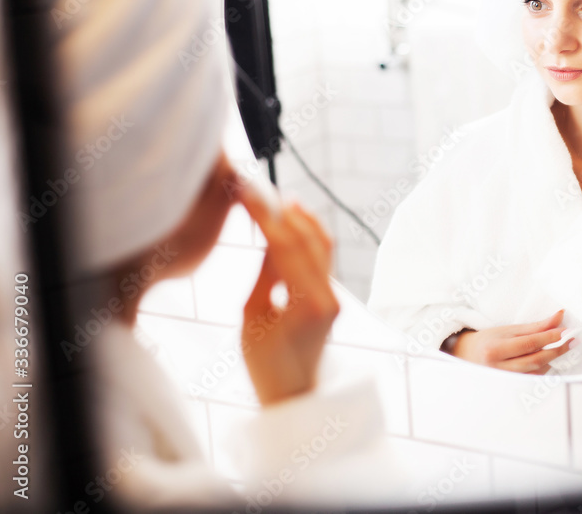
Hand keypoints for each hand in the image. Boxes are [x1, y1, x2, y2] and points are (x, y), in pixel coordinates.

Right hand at [238, 183, 338, 405]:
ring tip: (273, 197)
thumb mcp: (252, 319)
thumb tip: (269, 235)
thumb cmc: (265, 365)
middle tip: (256, 188)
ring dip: (298, 217)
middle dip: (281, 210)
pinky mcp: (331, 294)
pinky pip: (323, 254)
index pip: (287, 246)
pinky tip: (291, 217)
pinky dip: (307, 232)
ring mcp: (334, 295)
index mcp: (307, 305)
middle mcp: (328, 296)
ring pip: (321, 242)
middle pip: (308, 239)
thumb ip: (265, 275)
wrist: (294, 395)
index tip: (247, 192)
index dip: (266, 214)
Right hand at [445, 310, 573, 373]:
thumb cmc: (488, 340)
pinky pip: (533, 379)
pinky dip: (543, 369)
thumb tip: (559, 317)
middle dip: (557, 350)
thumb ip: (535, 326)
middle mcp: (498, 368)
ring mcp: (503, 381)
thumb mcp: (508, 330)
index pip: (529, 343)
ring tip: (559, 347)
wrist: (466, 357)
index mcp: (495, 349)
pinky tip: (546, 360)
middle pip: (535, 360)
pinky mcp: (509, 388)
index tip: (567, 331)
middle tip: (573, 340)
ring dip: (551, 359)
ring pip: (536, 372)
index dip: (550, 337)